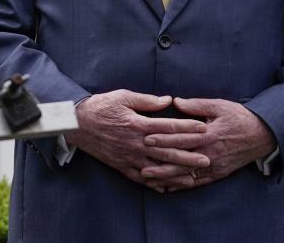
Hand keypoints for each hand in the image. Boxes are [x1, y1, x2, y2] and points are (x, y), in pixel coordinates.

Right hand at [64, 90, 208, 190]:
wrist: (77, 124)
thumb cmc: (100, 107)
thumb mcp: (123, 96)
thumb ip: (146, 100)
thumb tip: (168, 100)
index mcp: (138, 124)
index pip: (168, 127)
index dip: (187, 127)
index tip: (203, 128)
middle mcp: (136, 143)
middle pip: (168, 151)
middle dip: (189, 156)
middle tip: (207, 159)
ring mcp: (129, 157)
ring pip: (158, 168)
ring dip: (177, 173)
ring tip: (193, 177)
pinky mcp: (122, 166)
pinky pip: (142, 178)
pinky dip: (156, 183)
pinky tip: (167, 187)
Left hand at [141, 98, 276, 190]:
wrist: (262, 135)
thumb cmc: (238, 117)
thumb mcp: (218, 106)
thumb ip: (196, 105)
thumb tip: (175, 101)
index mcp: (209, 134)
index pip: (181, 138)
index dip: (163, 139)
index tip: (146, 139)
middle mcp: (210, 153)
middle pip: (181, 159)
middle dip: (160, 162)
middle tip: (140, 165)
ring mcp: (214, 166)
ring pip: (187, 174)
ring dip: (167, 178)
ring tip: (149, 179)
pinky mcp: (218, 174)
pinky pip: (198, 182)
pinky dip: (182, 186)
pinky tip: (168, 188)